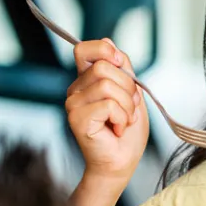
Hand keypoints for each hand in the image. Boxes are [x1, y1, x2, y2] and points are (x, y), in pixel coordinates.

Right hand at [64, 39, 149, 182]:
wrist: (122, 163)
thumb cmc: (126, 131)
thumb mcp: (131, 93)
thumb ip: (122, 69)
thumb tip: (109, 43)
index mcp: (86, 80)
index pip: (83, 49)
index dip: (104, 51)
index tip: (120, 64)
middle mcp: (76, 89)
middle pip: (104, 67)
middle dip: (128, 87)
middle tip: (129, 108)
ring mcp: (73, 104)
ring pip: (108, 85)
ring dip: (127, 105)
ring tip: (123, 120)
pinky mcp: (77, 119)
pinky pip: (108, 104)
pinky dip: (122, 117)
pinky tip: (117, 129)